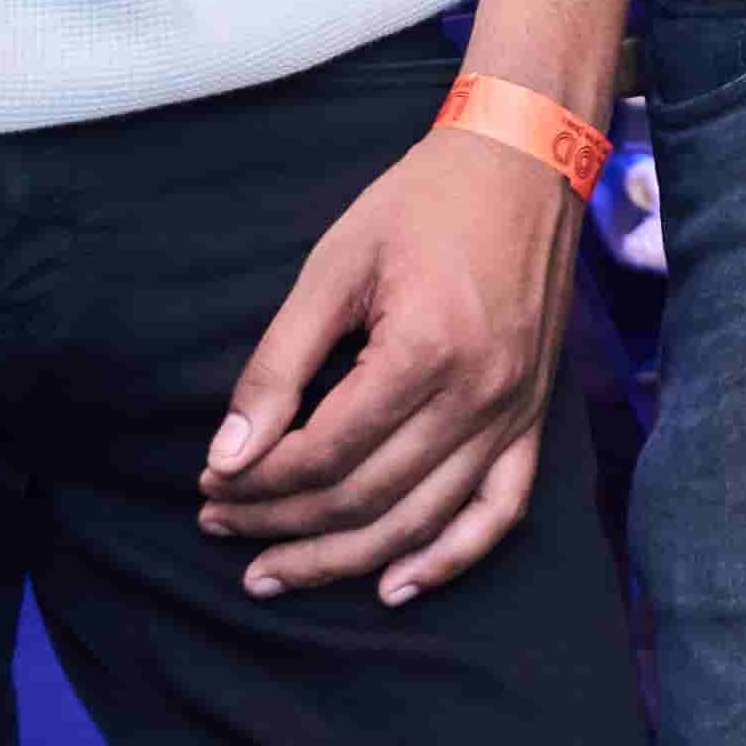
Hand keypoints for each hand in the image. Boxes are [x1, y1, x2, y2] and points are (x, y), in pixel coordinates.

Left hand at [197, 130, 579, 612]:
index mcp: (426, 348)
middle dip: (281, 525)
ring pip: (420, 521)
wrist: (525, 159)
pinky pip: (498, 513)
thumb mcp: (334, 265)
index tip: (209, 484)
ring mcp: (516, 412)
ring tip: (275, 572)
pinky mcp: (536, 417)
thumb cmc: (424, 201)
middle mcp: (480, 394)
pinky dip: (450, 560)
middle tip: (221, 528)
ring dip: (341, 559)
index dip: (257, 482)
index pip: (324, 453)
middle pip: (364, 498)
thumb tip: (228, 454)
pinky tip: (394, 585)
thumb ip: (279, 362)